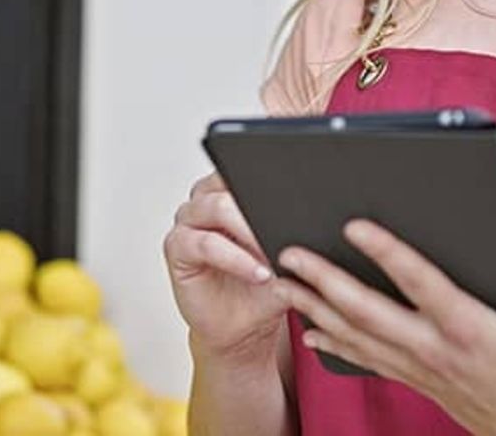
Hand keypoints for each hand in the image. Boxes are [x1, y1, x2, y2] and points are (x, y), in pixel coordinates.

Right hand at [164, 173, 287, 361]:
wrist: (240, 327)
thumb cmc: (262, 289)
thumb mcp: (286, 260)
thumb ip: (294, 237)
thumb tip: (318, 220)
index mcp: (229, 190)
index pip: (246, 168)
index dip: (270, 180)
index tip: (298, 196)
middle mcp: (205, 199)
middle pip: (230, 184)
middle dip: (261, 206)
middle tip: (286, 226)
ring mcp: (188, 221)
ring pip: (218, 207)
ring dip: (250, 231)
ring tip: (274, 253)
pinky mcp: (176, 247)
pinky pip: (205, 244)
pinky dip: (235, 258)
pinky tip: (257, 273)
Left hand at [273, 220, 495, 435]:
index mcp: (466, 329)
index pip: (418, 283)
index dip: (386, 253)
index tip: (354, 225)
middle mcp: (433, 348)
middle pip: (366, 310)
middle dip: (323, 280)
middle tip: (288, 252)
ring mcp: (418, 366)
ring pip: (355, 334)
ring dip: (314, 307)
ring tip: (281, 282)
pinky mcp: (414, 378)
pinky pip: (364, 357)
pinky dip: (334, 340)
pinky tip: (310, 328)